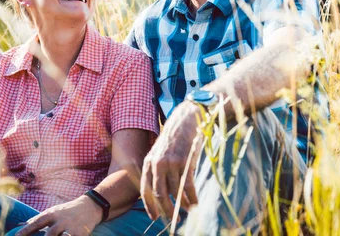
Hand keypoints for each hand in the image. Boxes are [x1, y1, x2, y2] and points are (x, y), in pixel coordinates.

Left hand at [15, 195, 101, 235]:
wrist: (89, 207)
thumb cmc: (67, 211)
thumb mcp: (53, 211)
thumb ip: (40, 219)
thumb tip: (23, 225)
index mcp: (52, 214)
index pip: (36, 223)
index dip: (25, 231)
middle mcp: (61, 221)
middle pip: (49, 235)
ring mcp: (71, 228)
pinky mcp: (80, 234)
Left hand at [140, 102, 201, 219]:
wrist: (186, 120)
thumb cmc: (173, 138)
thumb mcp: (159, 152)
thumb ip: (156, 169)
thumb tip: (158, 191)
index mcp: (148, 162)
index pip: (145, 189)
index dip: (150, 205)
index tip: (154, 217)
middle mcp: (158, 164)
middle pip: (159, 194)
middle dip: (166, 209)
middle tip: (173, 218)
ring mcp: (172, 163)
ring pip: (175, 192)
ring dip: (182, 205)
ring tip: (187, 210)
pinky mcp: (185, 162)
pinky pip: (188, 186)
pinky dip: (191, 197)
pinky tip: (194, 203)